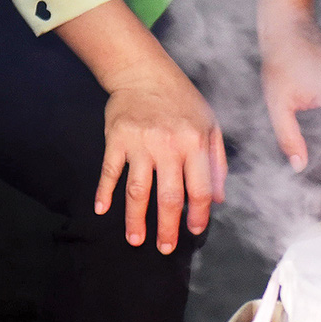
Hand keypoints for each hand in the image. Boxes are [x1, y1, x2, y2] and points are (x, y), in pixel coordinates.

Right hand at [94, 59, 226, 252]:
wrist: (145, 72)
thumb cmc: (181, 100)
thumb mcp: (210, 124)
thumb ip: (217, 162)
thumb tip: (218, 199)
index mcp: (195, 143)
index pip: (200, 189)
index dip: (198, 215)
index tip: (194, 231)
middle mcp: (169, 146)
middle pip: (168, 197)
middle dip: (168, 228)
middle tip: (165, 249)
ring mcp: (140, 143)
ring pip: (137, 191)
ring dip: (136, 220)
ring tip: (136, 239)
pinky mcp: (116, 139)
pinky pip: (109, 172)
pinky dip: (104, 193)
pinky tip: (102, 209)